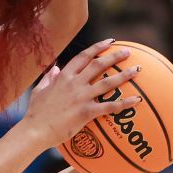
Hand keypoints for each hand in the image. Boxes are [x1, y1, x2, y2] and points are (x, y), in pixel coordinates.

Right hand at [21, 39, 141, 147]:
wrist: (35, 130)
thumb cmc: (35, 112)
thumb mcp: (39, 91)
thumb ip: (48, 78)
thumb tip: (54, 68)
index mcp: (63, 77)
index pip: (83, 57)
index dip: (97, 48)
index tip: (109, 42)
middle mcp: (74, 83)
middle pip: (98, 65)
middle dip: (115, 56)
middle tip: (128, 52)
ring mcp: (81, 97)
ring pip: (108, 82)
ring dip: (124, 75)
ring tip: (137, 70)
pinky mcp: (86, 112)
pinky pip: (110, 106)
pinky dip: (124, 103)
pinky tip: (137, 100)